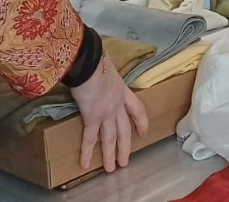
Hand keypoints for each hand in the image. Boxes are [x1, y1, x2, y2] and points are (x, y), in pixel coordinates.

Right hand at [68, 54, 148, 172]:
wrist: (89, 62)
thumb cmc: (95, 60)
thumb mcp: (106, 67)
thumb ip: (105, 74)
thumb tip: (96, 68)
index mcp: (123, 91)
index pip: (137, 110)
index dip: (141, 122)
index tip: (143, 133)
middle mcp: (117, 104)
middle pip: (124, 130)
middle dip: (124, 147)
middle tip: (124, 162)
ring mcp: (106, 112)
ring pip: (110, 138)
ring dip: (110, 154)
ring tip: (110, 169)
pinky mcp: (92, 117)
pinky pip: (89, 138)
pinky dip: (87, 152)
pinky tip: (85, 163)